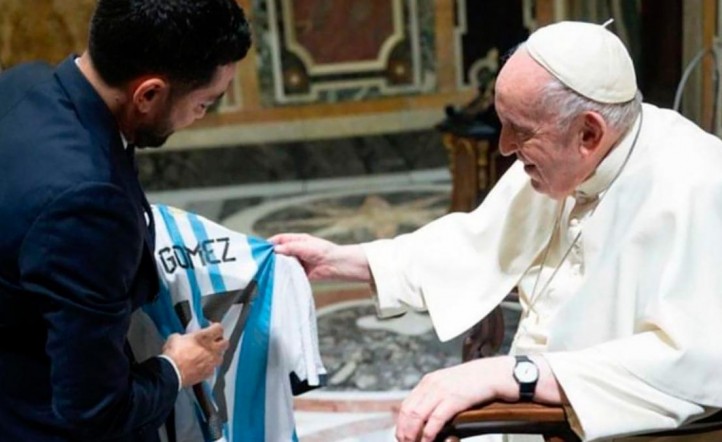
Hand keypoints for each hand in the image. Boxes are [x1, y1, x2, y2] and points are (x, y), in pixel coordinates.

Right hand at [162, 323, 228, 386]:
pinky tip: (202, 366)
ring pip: (221, 356)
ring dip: (216, 354)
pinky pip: (214, 368)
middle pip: (225, 342)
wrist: (171, 374)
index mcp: (204, 337)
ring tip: (207, 355)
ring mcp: (212, 362)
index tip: (211, 328)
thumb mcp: (175, 338)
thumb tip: (182, 338)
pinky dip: (210, 366)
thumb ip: (183, 336)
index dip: (215, 327)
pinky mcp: (209, 373)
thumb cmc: (173, 356)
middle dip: (220, 341)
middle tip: (213, 341)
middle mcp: (212, 349)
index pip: (219, 328)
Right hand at [269, 233, 369, 280]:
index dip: (270, 243)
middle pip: (280, 251)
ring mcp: (298, 261)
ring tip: (269, 269)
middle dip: (272, 255)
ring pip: (283, 263)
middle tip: (263, 261)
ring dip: (278, 266)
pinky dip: (284, 274)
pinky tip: (279, 276)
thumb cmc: (324, 251)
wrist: (336, 264)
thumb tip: (275, 249)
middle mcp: (296, 250)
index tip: (261, 248)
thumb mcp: (304, 246)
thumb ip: (289, 247)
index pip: (280, 239)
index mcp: (297, 240)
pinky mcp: (300, 272)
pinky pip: (289, 272)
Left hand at [395, 357, 514, 441]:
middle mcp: (432, 385)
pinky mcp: (454, 399)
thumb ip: (436, 394)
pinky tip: (428, 440)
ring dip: (413, 433)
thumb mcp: (449, 383)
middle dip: (404, 430)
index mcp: (429, 381)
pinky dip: (429, 433)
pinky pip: (436, 419)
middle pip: (408, 411)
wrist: (495, 374)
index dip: (401, 423)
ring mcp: (442, 391)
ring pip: (418, 415)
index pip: (406, 404)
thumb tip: (427, 414)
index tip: (401, 435)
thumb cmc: (475, 381)